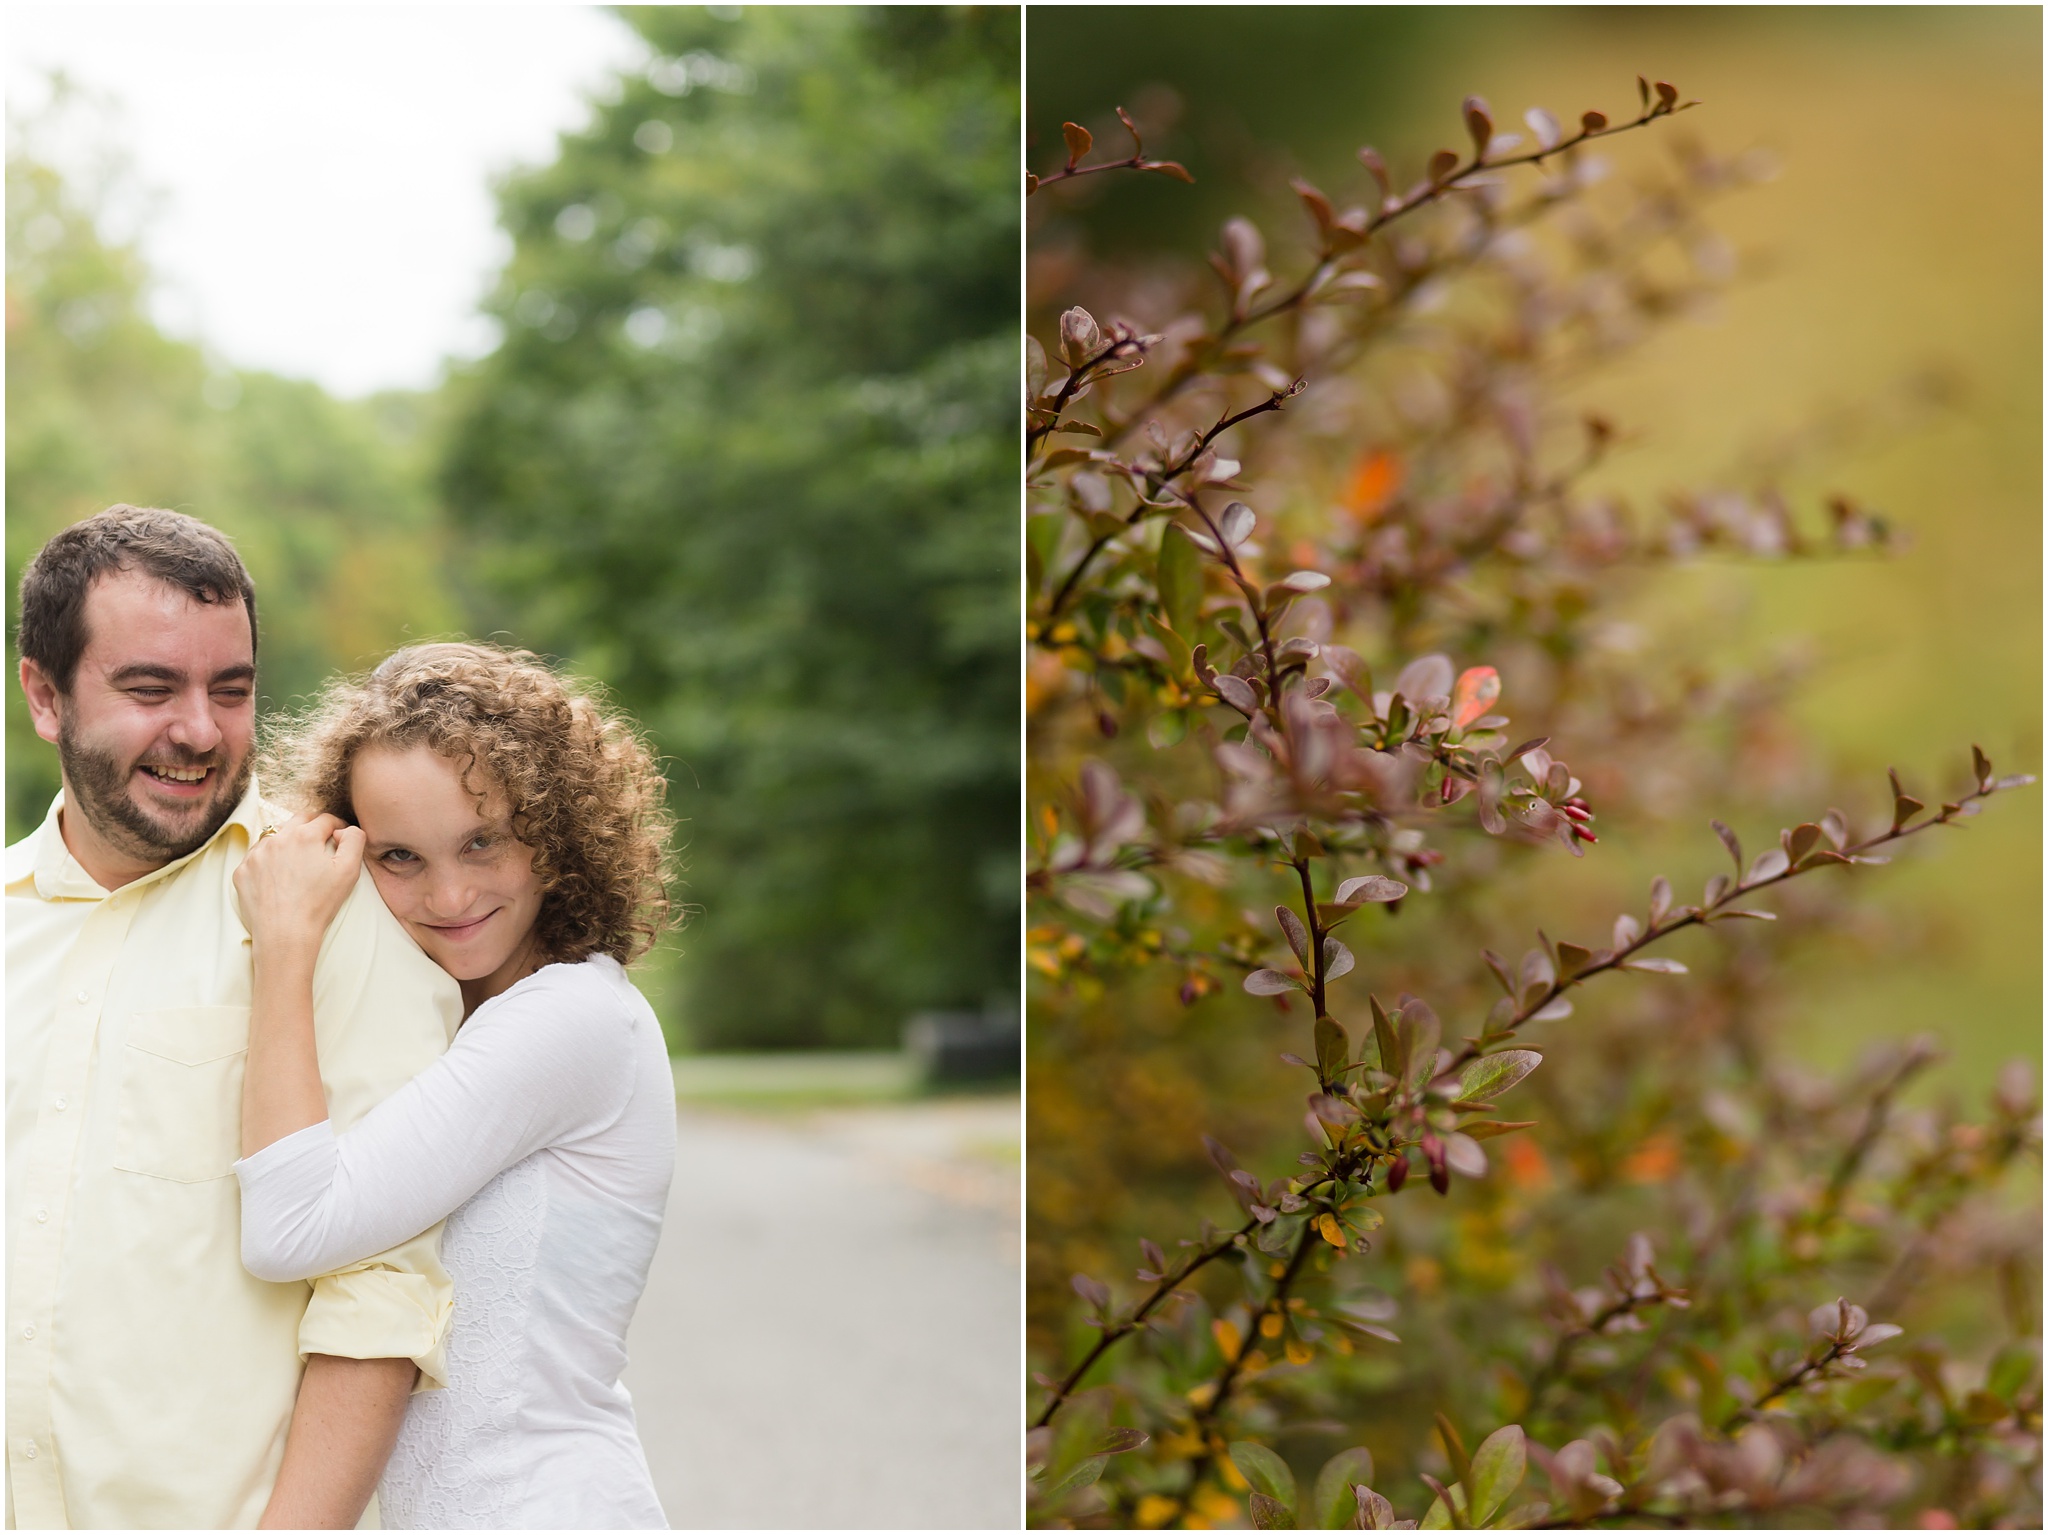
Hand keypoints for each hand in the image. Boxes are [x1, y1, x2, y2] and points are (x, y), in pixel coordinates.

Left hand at [235, 813, 364, 955]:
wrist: (285, 932)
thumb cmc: (319, 903)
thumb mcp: (349, 871)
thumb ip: (354, 840)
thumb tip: (346, 829)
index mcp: (305, 836)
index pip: (325, 819)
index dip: (338, 826)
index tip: (340, 837)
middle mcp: (277, 839)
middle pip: (298, 820)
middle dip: (313, 826)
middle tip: (321, 842)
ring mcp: (256, 854)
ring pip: (275, 835)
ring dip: (288, 841)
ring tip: (298, 860)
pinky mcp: (243, 870)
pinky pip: (257, 856)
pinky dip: (269, 859)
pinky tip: (279, 876)